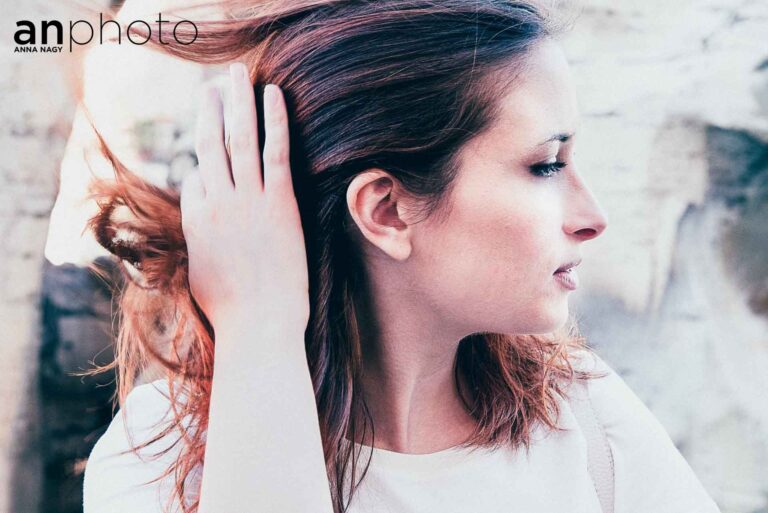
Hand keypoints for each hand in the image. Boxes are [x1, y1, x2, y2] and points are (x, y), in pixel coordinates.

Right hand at [180, 63, 309, 332]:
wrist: (260, 325)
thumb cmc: (232, 311)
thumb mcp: (200, 276)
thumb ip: (199, 245)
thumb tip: (200, 230)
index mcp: (194, 221)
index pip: (195, 179)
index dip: (206, 171)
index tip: (219, 164)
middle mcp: (215, 203)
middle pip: (208, 144)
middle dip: (209, 111)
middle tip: (212, 86)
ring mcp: (247, 200)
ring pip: (237, 139)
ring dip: (235, 102)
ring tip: (235, 74)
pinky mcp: (279, 203)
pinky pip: (274, 151)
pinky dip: (273, 120)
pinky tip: (273, 95)